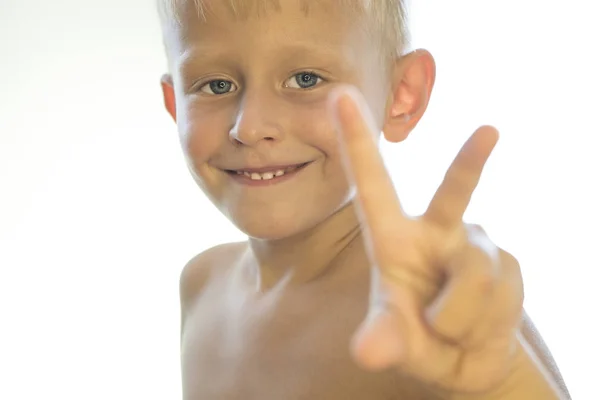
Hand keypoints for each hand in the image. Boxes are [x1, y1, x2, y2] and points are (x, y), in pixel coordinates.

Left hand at [329, 87, 523, 393]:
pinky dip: (484, 326)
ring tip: (449, 331)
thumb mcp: (394, 343)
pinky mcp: (507, 265)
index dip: (356, 140)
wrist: (465, 364)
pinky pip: (499, 295)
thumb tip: (370, 352)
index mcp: (392, 241)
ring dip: (458, 318)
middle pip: (454, 193)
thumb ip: (383, 341)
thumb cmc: (416, 341)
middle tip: (488, 132)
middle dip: (470, 162)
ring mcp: (474, 247)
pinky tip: (479, 327)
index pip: (372, 185)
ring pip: (474, 275)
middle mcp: (435, 233)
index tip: (342, 95)